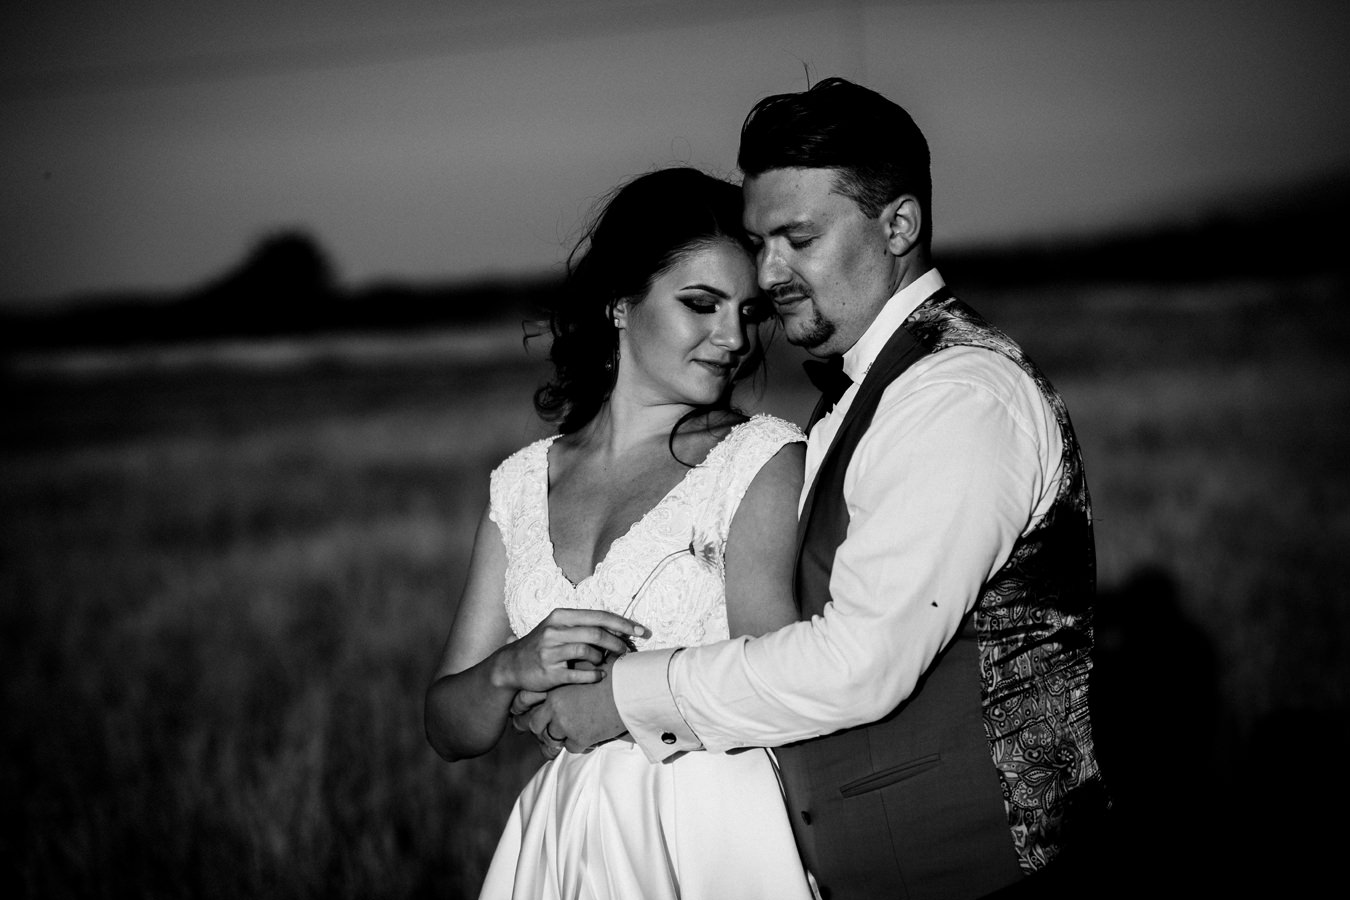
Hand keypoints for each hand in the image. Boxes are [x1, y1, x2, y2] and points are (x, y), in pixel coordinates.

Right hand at [492, 608, 646, 693]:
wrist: (511, 665)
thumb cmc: (542, 645)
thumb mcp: (557, 628)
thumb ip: (583, 626)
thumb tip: (617, 628)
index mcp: (560, 616)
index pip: (599, 616)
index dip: (622, 623)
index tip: (641, 631)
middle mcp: (554, 631)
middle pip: (596, 633)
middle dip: (618, 642)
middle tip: (628, 650)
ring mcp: (551, 652)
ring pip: (588, 652)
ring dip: (603, 658)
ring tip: (607, 662)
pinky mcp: (550, 672)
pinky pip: (579, 674)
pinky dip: (593, 675)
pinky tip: (599, 676)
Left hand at [523, 658, 627, 753]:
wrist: (630, 689)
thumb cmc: (613, 673)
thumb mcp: (587, 666)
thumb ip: (573, 669)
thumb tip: (569, 661)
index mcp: (555, 688)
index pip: (525, 700)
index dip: (520, 707)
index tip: (519, 711)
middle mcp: (555, 708)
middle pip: (534, 724)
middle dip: (535, 728)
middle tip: (538, 730)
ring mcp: (566, 725)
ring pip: (550, 739)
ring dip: (556, 739)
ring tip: (563, 738)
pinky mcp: (580, 738)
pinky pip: (570, 747)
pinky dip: (577, 744)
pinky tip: (586, 738)